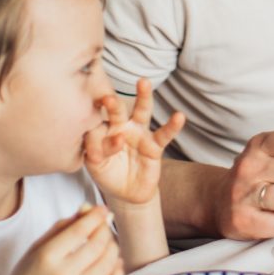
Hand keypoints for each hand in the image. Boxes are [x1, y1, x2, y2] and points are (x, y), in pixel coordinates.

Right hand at [0, 207, 123, 274]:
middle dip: (105, 230)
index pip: (79, 231)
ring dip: (114, 249)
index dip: (95, 217)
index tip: (103, 209)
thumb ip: (63, 226)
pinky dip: (118, 271)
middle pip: (97, 246)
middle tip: (104, 226)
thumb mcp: (39, 246)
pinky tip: (114, 263)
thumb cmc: (29, 274)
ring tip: (108, 243)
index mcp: (47, 257)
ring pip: (108, 264)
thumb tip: (89, 209)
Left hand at [84, 78, 185, 204]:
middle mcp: (121, 126)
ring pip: (142, 112)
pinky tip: (179, 116)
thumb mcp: (95, 165)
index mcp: (103, 129)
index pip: (96, 127)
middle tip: (109, 99)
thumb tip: (111, 139)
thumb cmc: (108, 174)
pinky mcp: (155, 145)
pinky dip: (172, 126)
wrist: (127, 192)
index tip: (94, 157)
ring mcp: (139, 134)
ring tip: (144, 82)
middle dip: (114, 104)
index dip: (94, 140)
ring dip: (143, 97)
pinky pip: (164, 134)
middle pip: (118, 110)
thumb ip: (96, 150)